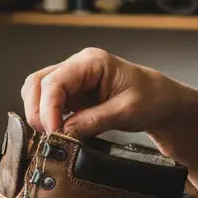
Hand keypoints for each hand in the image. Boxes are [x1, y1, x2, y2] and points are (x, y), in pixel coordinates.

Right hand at [20, 48, 192, 138]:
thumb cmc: (151, 98)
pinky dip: (46, 118)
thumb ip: (92, 121)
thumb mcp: (126, 111)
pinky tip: (58, 131)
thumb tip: (62, 133)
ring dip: (38, 115)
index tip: (53, 132)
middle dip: (37, 111)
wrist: (161, 101)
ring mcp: (71, 80)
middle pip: (36, 83)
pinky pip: (47, 104)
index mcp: (91, 62)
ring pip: (36, 92)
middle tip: (49, 135)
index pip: (54, 81)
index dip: (48, 108)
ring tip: (53, 134)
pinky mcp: (71, 95)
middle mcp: (76, 67)